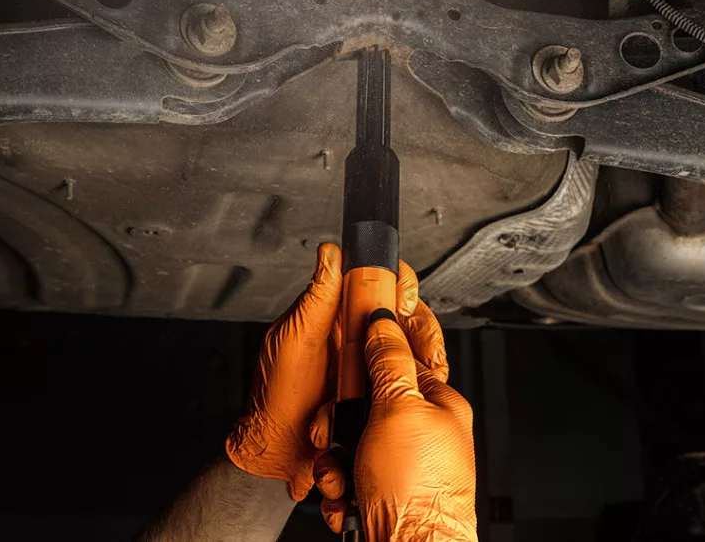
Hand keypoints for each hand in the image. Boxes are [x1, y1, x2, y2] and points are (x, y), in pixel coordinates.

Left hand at [225, 243, 422, 499]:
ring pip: (415, 347)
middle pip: (406, 314)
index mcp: (337, 314)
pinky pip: (412, 381)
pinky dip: (422, 384)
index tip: (402, 301)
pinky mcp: (383, 392)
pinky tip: (422, 390)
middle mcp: (358, 335)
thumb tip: (330, 252)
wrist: (282, 452)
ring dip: (425, 357)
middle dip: (422, 327)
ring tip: (427, 371)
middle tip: (423, 347)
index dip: (397, 283)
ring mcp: (372, 364)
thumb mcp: (293, 341)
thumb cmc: (277, 397)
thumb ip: (315, 298)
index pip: (377, 281)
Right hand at [313, 288, 477, 541]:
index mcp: (436, 405)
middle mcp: (419, 434)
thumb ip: (389, 361)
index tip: (348, 348)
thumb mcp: (401, 409)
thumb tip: (383, 319)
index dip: (369, 356)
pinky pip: (344, 477)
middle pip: (363, 403)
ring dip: (333, 460)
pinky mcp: (378, 493)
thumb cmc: (419, 492)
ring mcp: (398, 466)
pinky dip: (337, 489)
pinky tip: (346, 499)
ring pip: (347, 442)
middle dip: (338, 420)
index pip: (398, 360)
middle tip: (336, 431)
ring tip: (342, 476)